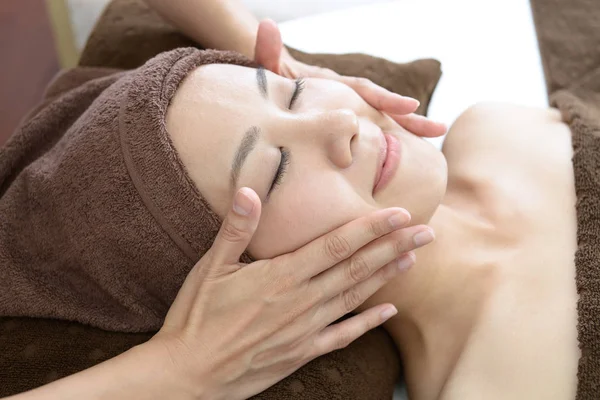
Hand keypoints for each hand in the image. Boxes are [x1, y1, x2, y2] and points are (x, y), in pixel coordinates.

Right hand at [147, 187, 433, 399]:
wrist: (189, 373)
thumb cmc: (197, 317)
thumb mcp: (210, 267)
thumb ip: (236, 228)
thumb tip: (251, 190)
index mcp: (282, 275)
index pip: (337, 244)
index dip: (371, 228)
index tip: (401, 213)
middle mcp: (302, 300)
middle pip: (357, 268)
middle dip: (394, 247)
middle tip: (427, 231)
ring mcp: (306, 328)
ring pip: (356, 297)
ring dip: (387, 276)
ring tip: (414, 258)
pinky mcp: (303, 351)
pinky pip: (344, 335)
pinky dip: (368, 322)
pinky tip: (389, 311)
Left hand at [254, 19, 447, 137]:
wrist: (275, 80)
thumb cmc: (273, 79)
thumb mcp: (270, 69)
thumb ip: (269, 52)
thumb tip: (267, 26)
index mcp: (334, 85)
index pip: (363, 90)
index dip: (385, 98)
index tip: (408, 105)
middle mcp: (348, 95)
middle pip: (382, 105)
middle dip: (409, 117)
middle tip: (438, 129)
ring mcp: (349, 108)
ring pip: (382, 120)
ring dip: (407, 129)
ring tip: (435, 139)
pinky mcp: (347, 122)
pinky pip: (371, 132)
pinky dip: (388, 141)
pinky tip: (402, 159)